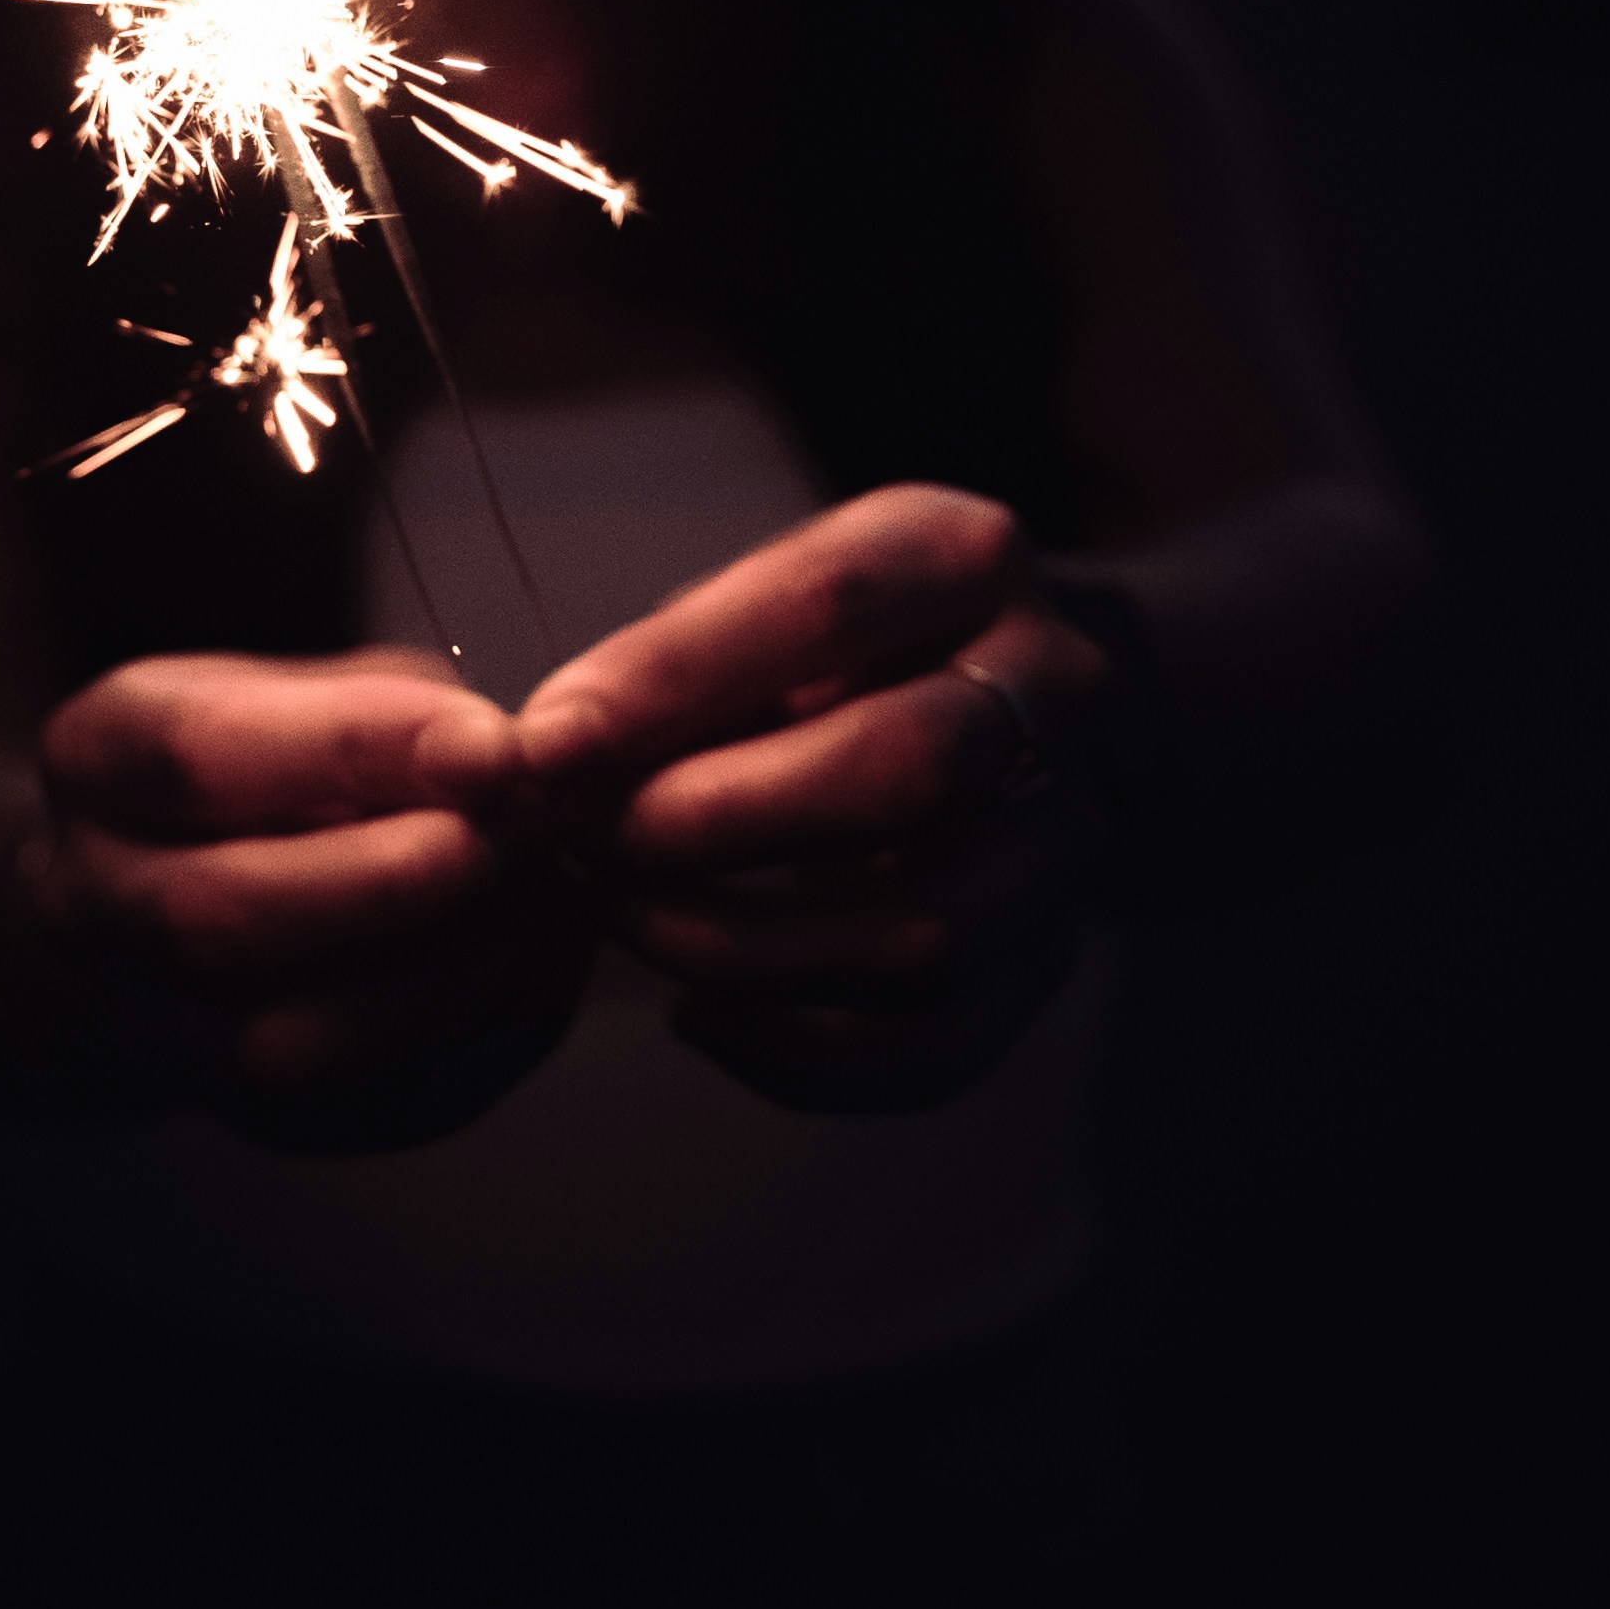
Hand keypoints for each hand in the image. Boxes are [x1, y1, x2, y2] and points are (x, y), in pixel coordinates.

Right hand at [0, 649, 592, 1146]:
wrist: (181, 893)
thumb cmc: (269, 765)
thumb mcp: (306, 686)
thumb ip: (395, 712)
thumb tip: (510, 758)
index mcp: (98, 761)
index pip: (203, 758)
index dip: (360, 750)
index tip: (498, 746)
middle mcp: (92, 908)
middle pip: (224, 914)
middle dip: (403, 876)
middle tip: (535, 828)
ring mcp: (161, 1034)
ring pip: (293, 1044)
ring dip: (454, 969)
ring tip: (553, 891)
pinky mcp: (259, 1123)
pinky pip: (374, 1106)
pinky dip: (482, 1035)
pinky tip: (543, 956)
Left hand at [515, 487, 1116, 1109]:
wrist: (1003, 705)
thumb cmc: (834, 647)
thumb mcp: (765, 595)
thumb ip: (669, 666)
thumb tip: (541, 763)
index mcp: (966, 558)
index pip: (825, 605)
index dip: (669, 682)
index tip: (542, 749)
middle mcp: (1054, 690)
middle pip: (902, 770)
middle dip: (712, 822)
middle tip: (584, 842)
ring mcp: (1067, 836)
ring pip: (921, 931)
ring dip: (738, 943)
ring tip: (624, 919)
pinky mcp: (1050, 960)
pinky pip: (933, 1044)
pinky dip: (795, 1050)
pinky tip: (698, 1011)